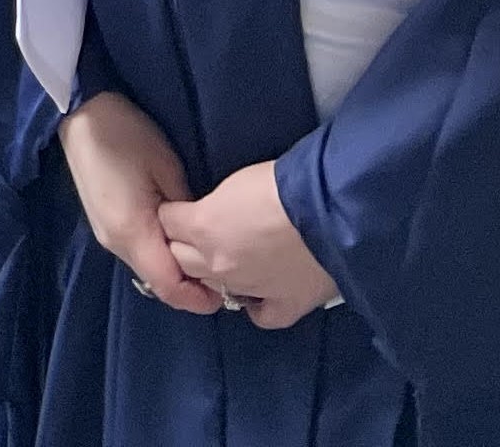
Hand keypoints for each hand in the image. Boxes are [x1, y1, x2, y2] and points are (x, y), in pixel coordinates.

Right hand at [59, 91, 220, 315]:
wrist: (82, 112)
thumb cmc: (128, 136)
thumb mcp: (168, 170)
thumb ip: (186, 214)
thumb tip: (204, 242)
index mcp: (132, 232)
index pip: (168, 287)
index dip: (199, 299)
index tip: (231, 291)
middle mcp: (116, 243)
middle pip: (158, 281)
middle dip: (191, 285)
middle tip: (227, 271)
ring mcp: (106, 234)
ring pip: (147, 267)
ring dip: (176, 269)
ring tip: (207, 253)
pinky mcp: (105, 223)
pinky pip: (138, 251)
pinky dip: (161, 254)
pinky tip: (179, 238)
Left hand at [159, 160, 339, 328]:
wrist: (332, 208)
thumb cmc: (283, 182)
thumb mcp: (236, 181)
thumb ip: (213, 206)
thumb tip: (212, 216)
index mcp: (202, 227)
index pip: (167, 222)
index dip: (175, 214)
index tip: (185, 209)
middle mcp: (217, 263)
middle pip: (182, 259)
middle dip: (187, 246)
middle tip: (207, 234)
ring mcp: (250, 288)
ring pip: (216, 287)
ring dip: (218, 274)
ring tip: (234, 260)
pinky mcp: (285, 304)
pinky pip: (262, 316)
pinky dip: (259, 307)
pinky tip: (263, 295)